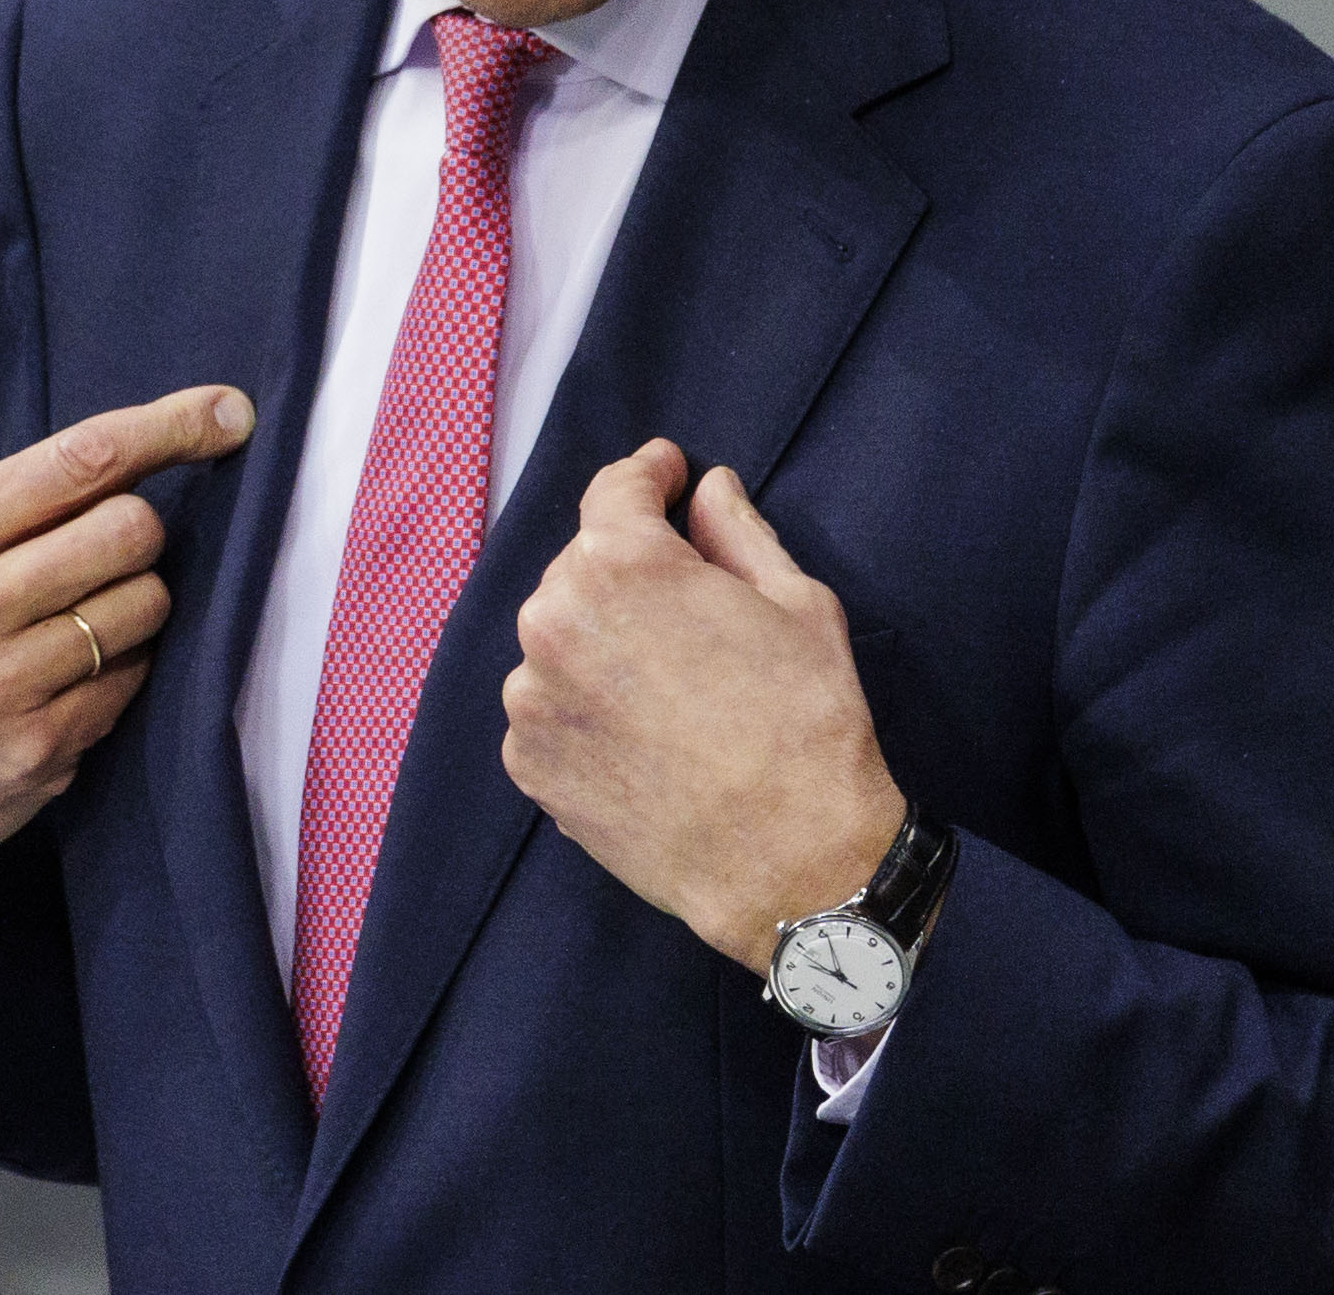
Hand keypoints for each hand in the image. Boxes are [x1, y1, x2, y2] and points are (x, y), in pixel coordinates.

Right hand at [0, 382, 253, 909]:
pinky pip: (132, 681)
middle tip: (113, 559)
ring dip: (136, 610)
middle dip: (141, 537)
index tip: (228, 411)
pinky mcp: (36, 750)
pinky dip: (120, 674)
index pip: (76, 459)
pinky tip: (70, 686)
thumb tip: (129, 461)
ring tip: (82, 629)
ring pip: (145, 605)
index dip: (169, 427)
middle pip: (129, 528)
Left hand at [502, 444, 903, 973]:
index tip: (666, 472)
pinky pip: (549, 707)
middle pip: (584, 567)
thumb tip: (706, 489)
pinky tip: (641, 734)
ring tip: (667, 685)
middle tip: (687, 603)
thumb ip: (736, 531)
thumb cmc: (806, 723)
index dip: (648, 474)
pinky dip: (584, 707)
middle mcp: (554, 618)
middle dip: (631, 571)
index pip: (616, 489)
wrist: (788, 861)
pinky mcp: (527, 762)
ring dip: (602, 642)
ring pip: (561, 640)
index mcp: (619, 562)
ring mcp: (531, 696)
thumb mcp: (797, 603)